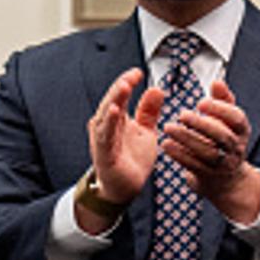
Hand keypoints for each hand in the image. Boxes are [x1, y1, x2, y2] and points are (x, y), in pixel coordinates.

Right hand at [84, 68, 164, 229]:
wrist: (124, 188)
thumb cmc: (132, 158)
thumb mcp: (145, 131)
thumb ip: (149, 111)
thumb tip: (156, 89)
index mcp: (116, 119)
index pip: (119, 96)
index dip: (127, 82)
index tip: (138, 72)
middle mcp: (106, 127)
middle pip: (111, 102)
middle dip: (120, 87)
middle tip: (131, 76)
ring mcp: (103, 140)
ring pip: (106, 116)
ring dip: (114, 100)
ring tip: (124, 86)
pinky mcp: (104, 154)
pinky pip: (105, 136)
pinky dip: (109, 123)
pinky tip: (115, 111)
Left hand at [163, 78, 259, 224]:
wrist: (227, 180)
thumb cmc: (225, 144)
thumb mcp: (230, 122)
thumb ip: (223, 101)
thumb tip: (217, 82)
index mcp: (241, 131)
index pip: (237, 119)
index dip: (220, 110)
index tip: (201, 103)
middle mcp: (235, 148)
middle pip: (222, 136)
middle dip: (202, 124)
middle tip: (182, 114)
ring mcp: (222, 163)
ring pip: (206, 151)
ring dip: (186, 139)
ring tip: (169, 128)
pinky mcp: (208, 175)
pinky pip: (193, 165)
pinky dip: (179, 154)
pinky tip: (167, 145)